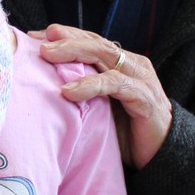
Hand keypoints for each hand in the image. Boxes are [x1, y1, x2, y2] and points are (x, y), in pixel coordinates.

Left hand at [31, 24, 172, 168]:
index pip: (90, 40)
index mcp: (120, 63)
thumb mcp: (99, 106)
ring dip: (73, 52)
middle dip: (65, 39)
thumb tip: (42, 83)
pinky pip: (114, 84)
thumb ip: (82, 89)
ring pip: (104, 54)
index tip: (33, 37)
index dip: (63, 36)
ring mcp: (140, 78)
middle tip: (38, 42)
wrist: (161, 157)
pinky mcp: (144, 97)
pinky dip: (90, 85)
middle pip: (95, 42)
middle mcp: (131, 64)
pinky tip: (69, 91)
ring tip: (47, 56)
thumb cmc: (125, 131)